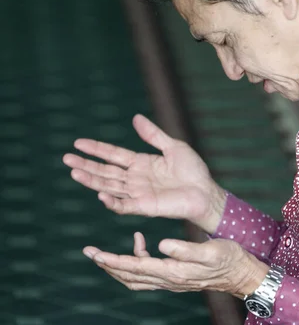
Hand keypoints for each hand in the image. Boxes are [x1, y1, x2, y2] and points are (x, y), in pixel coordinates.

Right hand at [63, 114, 225, 234]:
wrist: (206, 192)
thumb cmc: (193, 171)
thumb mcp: (173, 146)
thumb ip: (153, 135)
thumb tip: (135, 118)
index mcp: (141, 163)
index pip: (113, 155)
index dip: (96, 149)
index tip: (78, 143)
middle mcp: (135, 178)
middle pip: (105, 171)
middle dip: (86, 165)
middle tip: (66, 159)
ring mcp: (138, 193)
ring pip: (109, 186)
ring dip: (91, 181)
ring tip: (74, 172)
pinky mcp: (145, 207)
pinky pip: (124, 205)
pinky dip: (111, 201)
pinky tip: (99, 194)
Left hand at [83, 234, 268, 297]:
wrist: (241, 275)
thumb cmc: (229, 260)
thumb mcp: (210, 250)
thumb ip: (185, 249)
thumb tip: (160, 244)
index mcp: (173, 272)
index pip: (135, 267)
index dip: (113, 260)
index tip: (95, 253)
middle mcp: (168, 280)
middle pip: (128, 277)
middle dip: (107, 265)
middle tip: (89, 252)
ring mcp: (170, 281)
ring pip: (135, 278)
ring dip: (117, 266)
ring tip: (105, 251)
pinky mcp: (174, 276)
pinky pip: (147, 272)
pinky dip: (136, 258)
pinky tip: (141, 241)